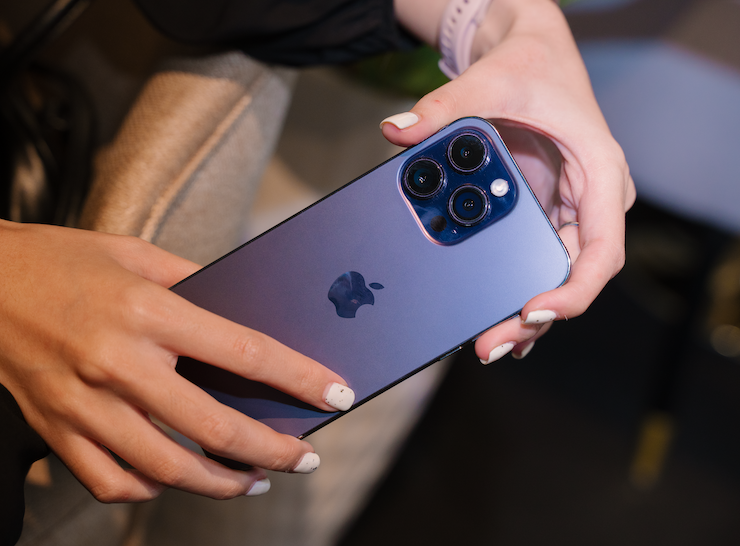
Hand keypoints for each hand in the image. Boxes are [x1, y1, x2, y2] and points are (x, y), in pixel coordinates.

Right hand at [0, 221, 353, 500]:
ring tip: (252, 481)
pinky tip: (175, 479)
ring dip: (220, 483)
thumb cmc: (61, 260)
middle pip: (213, 425)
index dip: (300, 378)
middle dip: (271, 451)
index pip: (245, 352)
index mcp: (148, 311)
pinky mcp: (56, 428)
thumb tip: (243, 309)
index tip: (336, 395)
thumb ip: (194, 282)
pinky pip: (110, 480)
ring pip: (166, 467)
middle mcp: (118, 362)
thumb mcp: (135, 254)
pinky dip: (150, 488)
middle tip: (303, 459)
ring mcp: (83, 403)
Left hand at [386, 0, 635, 361]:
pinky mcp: (543, 213)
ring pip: (555, 276)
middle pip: (572, 275)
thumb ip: (446, 105)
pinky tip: (496, 321)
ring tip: (489, 345)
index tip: (535, 311)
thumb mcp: (492, 79)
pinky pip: (535, 261)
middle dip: (537, 316)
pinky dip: (517, 291)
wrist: (534, 56)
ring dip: (526, 313)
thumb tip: (398, 131)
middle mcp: (590, 202)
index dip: (574, 291)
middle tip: (491, 344)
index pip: (601, 250)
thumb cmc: (532, 66)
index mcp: (599, 174)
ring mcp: (566, 211)